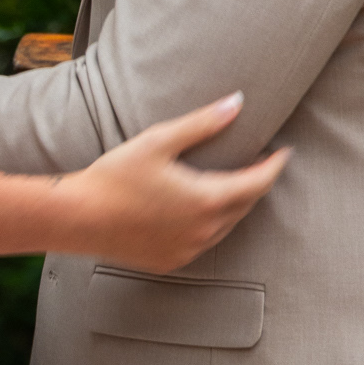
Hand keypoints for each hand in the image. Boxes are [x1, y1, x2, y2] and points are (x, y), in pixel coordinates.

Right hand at [54, 93, 288, 272]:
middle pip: (244, 205)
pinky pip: (203, 242)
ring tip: (231, 183)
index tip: (285, 152)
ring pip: (226, 226)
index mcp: (207, 200)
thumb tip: (237, 103)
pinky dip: (209, 224)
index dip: (274, 166)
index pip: (258, 183)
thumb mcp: (159, 141)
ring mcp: (188, 250)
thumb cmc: (115, 176)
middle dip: (255, 183)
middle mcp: (204, 231)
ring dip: (233, 205)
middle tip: (259, 162)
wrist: (78, 218)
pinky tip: (198, 210)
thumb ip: (203, 123)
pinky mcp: (171, 261)